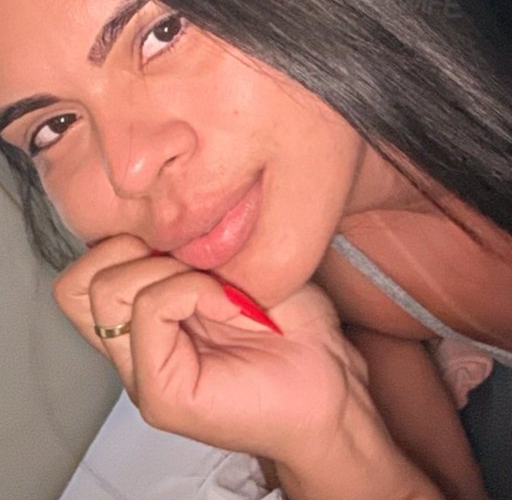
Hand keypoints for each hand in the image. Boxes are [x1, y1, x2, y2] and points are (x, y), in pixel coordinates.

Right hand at [52, 234, 370, 465]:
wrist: (332, 383)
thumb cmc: (295, 325)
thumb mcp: (235, 262)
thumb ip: (188, 243)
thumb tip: (155, 217)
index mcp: (142, 320)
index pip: (84, 272)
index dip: (123, 238)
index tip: (183, 238)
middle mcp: (133, 349)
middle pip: (76, 283)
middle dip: (133, 249)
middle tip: (193, 262)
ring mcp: (143, 376)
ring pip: (106, 292)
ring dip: (167, 268)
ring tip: (216, 287)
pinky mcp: (163, 395)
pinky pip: (150, 311)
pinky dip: (192, 289)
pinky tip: (232, 305)